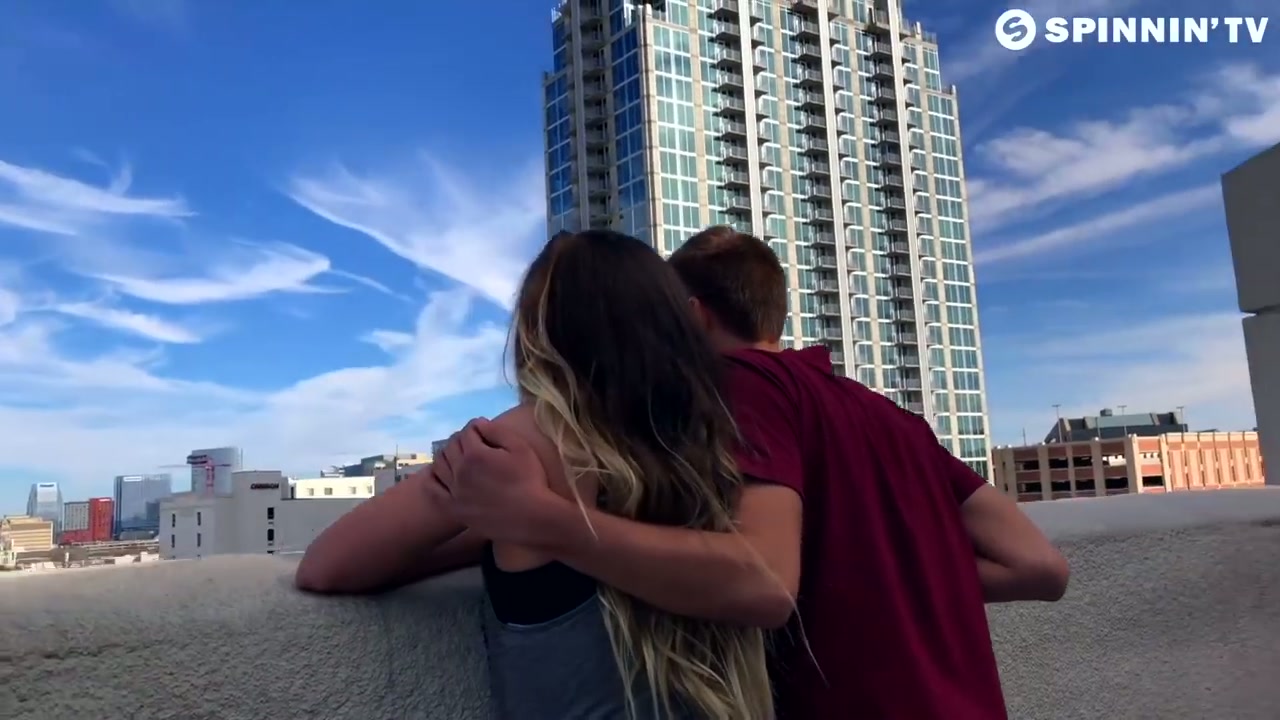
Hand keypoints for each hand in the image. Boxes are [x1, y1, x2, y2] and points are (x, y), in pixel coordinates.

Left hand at [429, 418, 564, 545]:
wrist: (531, 517)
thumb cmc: (530, 480)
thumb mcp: (520, 448)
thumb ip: (497, 431)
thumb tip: (479, 423)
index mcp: (475, 455)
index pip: (467, 432)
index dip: (476, 428)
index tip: (483, 430)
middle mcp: (459, 471)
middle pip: (451, 446)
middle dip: (461, 439)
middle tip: (473, 442)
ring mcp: (454, 491)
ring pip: (439, 465)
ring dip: (447, 455)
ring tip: (458, 455)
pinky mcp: (454, 509)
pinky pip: (434, 490)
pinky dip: (433, 478)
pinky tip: (439, 474)